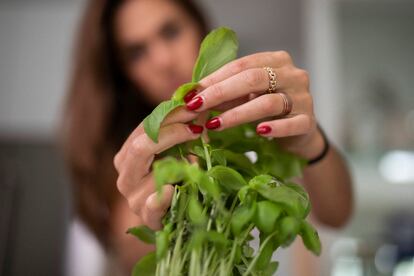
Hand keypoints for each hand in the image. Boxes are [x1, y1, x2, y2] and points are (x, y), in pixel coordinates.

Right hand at [113, 107, 204, 229]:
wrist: (174, 215)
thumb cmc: (174, 178)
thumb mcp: (174, 151)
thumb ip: (178, 129)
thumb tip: (193, 99)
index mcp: (126, 157)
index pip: (143, 130)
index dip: (169, 116)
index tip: (193, 107)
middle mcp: (125, 176)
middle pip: (141, 147)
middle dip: (173, 132)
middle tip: (197, 125)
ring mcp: (133, 199)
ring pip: (151, 173)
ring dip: (178, 166)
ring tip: (196, 162)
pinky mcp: (147, 218)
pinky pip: (152, 205)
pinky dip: (163, 197)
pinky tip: (173, 190)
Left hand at [183, 51, 323, 158]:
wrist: (299, 133)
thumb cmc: (269, 110)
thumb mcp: (247, 96)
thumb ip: (227, 93)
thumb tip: (194, 96)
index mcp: (277, 60)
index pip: (242, 65)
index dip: (215, 78)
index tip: (193, 93)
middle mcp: (293, 74)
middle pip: (254, 79)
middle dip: (221, 93)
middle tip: (197, 106)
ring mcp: (303, 97)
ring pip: (268, 102)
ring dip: (237, 114)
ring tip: (215, 124)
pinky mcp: (308, 121)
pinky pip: (291, 124)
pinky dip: (274, 128)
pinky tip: (259, 132)